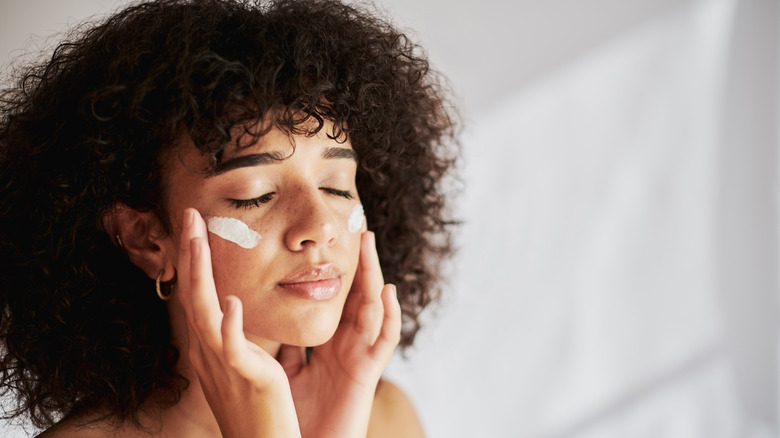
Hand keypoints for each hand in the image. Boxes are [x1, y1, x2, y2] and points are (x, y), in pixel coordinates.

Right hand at [177, 208, 300, 437]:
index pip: (198, 294)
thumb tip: (236, 309)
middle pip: (194, 294)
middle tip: (191, 216)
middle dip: (191, 254)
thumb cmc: (256, 409)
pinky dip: (229, 325)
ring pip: (206, 312)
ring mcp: (223, 365)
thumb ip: (238, 336)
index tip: (196, 227)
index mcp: (211, 346)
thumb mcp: (242, 365)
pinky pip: (233, 349)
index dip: (194, 260)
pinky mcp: (247, 378)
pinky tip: (231, 300)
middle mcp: (209, 352)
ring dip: (201, 273)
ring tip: (199, 238)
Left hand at [279, 230, 401, 437]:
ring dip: (372, 275)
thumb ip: (283, 347)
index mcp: (324, 348)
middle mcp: (345, 349)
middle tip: (356, 229)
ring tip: (369, 244)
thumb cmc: (294, 420)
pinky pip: (383, 342)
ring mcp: (358, 359)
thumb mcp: (285, 374)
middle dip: (357, 264)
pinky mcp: (366, 376)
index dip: (334, 274)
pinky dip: (389, 316)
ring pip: (370, 309)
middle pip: (354, 297)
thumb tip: (260, 319)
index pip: (332, 301)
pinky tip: (386, 291)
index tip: (329, 244)